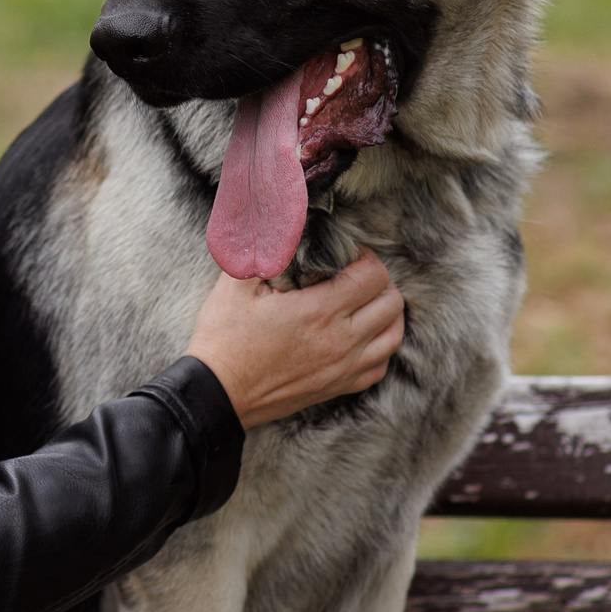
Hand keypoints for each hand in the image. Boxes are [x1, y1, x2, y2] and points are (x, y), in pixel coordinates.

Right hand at [184, 251, 404, 429]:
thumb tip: (282, 218)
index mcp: (319, 311)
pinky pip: (380, 366)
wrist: (218, 393)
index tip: (347, 254)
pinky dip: (379, 347)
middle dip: (379, 281)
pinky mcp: (337, 387)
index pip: (373, 276)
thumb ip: (265, 247)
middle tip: (355, 274)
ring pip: (393, 335)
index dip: (366, 257)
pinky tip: (360, 336)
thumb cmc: (224, 337)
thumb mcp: (237, 283)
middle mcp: (340, 341)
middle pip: (391, 303)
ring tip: (364, 302)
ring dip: (386, 313)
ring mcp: (343, 368)